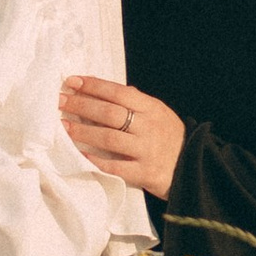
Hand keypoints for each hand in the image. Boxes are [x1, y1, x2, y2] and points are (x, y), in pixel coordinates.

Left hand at [60, 73, 186, 199]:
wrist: (196, 167)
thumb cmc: (172, 138)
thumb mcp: (160, 114)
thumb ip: (137, 102)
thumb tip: (108, 90)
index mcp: (152, 108)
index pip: (119, 93)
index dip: (94, 86)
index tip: (72, 82)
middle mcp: (149, 127)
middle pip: (110, 113)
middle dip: (81, 105)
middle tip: (60, 101)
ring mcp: (147, 150)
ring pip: (109, 138)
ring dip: (83, 132)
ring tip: (63, 126)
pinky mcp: (145, 173)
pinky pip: (116, 167)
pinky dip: (97, 161)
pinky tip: (81, 155)